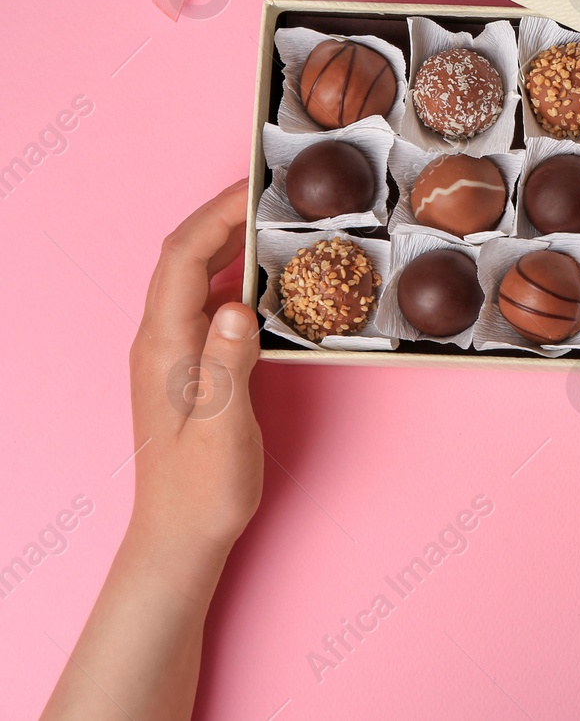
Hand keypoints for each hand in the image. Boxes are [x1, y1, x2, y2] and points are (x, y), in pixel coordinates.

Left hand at [127, 177, 262, 566]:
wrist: (181, 533)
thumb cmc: (202, 488)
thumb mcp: (222, 426)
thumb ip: (228, 363)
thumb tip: (238, 307)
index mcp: (163, 345)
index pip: (183, 257)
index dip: (216, 213)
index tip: (257, 187)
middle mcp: (159, 339)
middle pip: (186, 257)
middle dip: (226, 216)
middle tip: (277, 194)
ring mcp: (171, 352)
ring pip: (197, 277)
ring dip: (233, 244)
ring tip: (278, 225)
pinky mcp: (189, 366)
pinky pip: (209, 304)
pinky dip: (238, 279)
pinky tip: (270, 282)